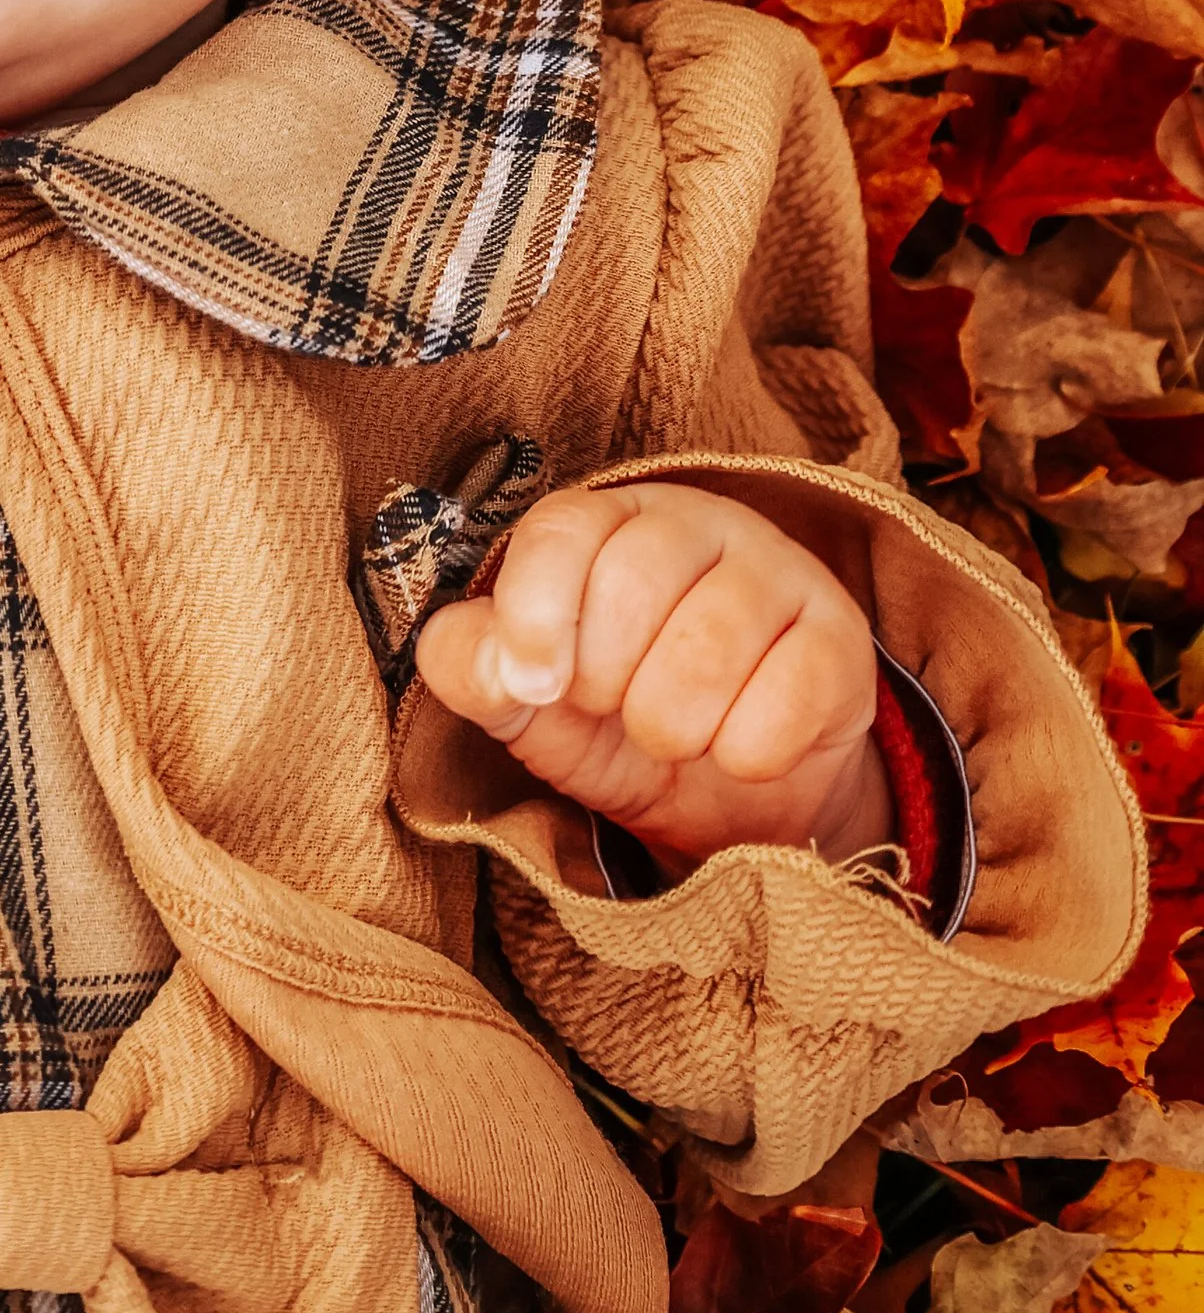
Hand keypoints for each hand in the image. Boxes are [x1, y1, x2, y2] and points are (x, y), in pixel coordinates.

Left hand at [413, 483, 891, 872]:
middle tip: (615, 711)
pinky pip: (790, 696)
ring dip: (674, 725)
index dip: (534, 616)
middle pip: (633, 584)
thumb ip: (471, 665)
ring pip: (710, 644)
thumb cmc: (613, 720)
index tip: (532, 688)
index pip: (562, 531)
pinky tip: (739, 750)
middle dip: (606, 683)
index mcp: (608, 520)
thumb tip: (490, 663)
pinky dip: (749, 750)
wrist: (728, 793)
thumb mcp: (524, 700)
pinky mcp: (840, 635)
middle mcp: (697, 523)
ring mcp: (777, 570)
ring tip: (673, 734)